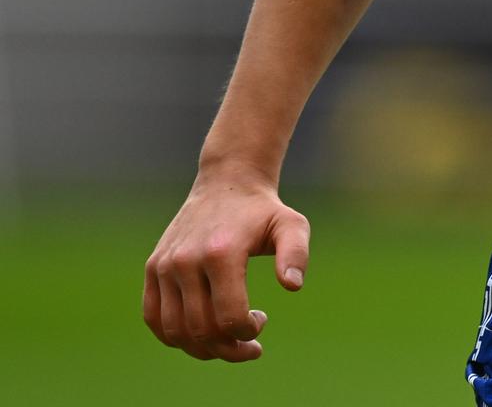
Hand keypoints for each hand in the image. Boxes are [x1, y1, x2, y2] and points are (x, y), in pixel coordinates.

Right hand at [143, 166, 310, 360]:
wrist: (227, 185)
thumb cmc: (263, 212)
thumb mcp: (292, 226)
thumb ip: (296, 254)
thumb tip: (292, 286)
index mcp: (221, 253)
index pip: (229, 316)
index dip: (247, 333)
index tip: (261, 321)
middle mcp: (186, 261)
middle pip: (201, 329)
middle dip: (229, 348)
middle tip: (249, 345)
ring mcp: (165, 266)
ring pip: (175, 330)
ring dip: (203, 349)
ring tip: (226, 341)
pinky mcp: (153, 268)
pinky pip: (153, 318)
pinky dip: (173, 337)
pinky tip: (199, 334)